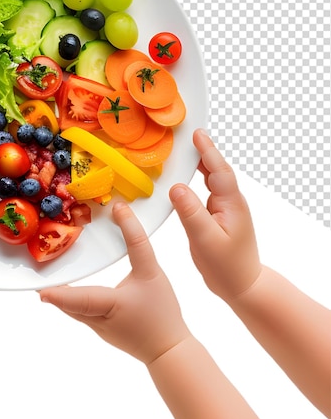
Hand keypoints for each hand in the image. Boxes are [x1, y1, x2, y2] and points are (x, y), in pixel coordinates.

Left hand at [39, 202, 190, 364]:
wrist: (170, 350)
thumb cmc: (162, 312)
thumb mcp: (151, 271)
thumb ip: (136, 239)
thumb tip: (120, 210)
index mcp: (109, 305)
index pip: (81, 298)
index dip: (60, 294)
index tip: (40, 290)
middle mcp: (96, 320)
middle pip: (67, 303)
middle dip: (51, 288)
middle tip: (34, 271)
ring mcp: (96, 328)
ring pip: (71, 309)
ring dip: (59, 293)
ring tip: (46, 274)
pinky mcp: (99, 330)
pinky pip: (78, 311)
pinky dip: (70, 299)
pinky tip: (67, 288)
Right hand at [169, 128, 261, 300]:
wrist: (242, 286)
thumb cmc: (227, 267)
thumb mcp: (206, 240)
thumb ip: (191, 212)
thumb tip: (176, 187)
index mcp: (231, 204)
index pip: (219, 171)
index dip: (208, 151)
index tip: (197, 134)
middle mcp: (229, 202)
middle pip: (216, 169)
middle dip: (203, 150)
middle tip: (187, 133)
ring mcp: (224, 208)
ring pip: (211, 179)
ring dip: (199, 163)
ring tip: (184, 148)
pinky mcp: (216, 215)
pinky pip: (205, 190)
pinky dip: (195, 178)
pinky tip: (184, 177)